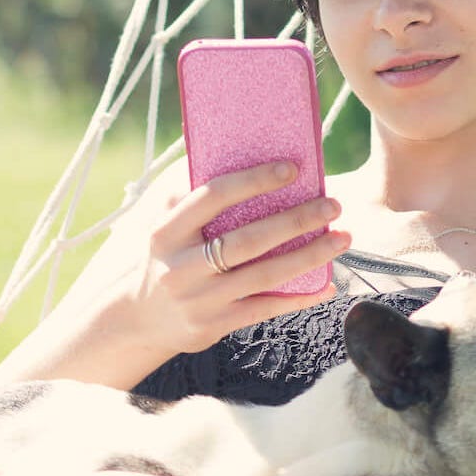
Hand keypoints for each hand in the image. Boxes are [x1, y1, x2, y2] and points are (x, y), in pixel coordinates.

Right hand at [127, 161, 347, 354]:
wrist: (134, 320)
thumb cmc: (162, 259)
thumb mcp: (163, 226)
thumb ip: (189, 195)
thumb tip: (231, 150)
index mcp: (166, 232)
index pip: (213, 197)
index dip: (254, 181)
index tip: (292, 169)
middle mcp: (181, 267)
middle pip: (247, 240)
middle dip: (295, 220)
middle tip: (332, 205)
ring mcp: (199, 300)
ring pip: (263, 276)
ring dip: (309, 256)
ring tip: (341, 238)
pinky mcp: (213, 326)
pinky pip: (264, 309)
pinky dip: (299, 297)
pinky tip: (326, 285)